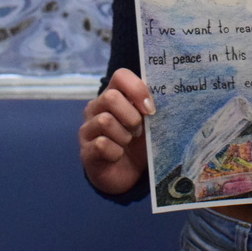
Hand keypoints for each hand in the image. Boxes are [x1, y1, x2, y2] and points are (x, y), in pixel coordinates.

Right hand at [78, 68, 153, 194]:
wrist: (127, 174)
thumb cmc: (139, 143)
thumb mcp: (148, 123)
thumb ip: (151, 107)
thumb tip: (166, 96)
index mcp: (113, 95)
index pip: (121, 76)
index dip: (137, 89)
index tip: (150, 108)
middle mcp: (95, 108)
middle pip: (110, 97)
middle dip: (131, 116)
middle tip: (139, 130)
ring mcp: (87, 129)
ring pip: (105, 121)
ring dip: (124, 135)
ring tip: (128, 143)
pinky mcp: (85, 151)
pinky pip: (101, 144)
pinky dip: (116, 152)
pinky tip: (118, 156)